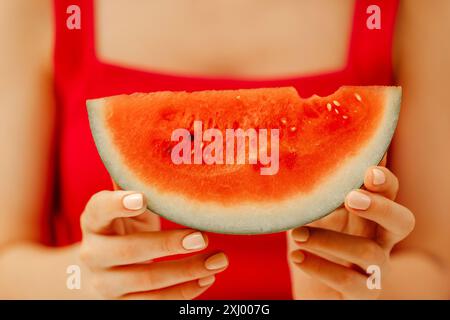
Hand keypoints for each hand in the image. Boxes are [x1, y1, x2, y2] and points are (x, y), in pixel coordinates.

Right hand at [79, 190, 227, 298]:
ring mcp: (104, 284)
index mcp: (93, 221)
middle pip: (127, 251)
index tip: (142, 198)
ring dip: (187, 272)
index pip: (98, 209)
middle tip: (201, 237)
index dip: (117, 204)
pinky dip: (184, 292)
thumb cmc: (124, 229)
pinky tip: (207, 278)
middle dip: (166, 245)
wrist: (101, 271)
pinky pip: (154, 303)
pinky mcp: (120, 306)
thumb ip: (138, 185)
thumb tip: (162, 147)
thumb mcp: (127, 209)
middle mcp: (93, 253)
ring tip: (219, 260)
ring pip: (146, 281)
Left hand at [288, 162, 414, 298]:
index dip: (383, 180)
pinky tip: (296, 256)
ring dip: (330, 240)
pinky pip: (349, 283)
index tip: (368, 170)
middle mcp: (381, 241)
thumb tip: (302, 159)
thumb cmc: (312, 243)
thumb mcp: (312, 215)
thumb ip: (315, 194)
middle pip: (402, 221)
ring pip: (369, 252)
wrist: (310, 292)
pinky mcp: (362, 295)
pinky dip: (320, 267)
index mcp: (370, 215)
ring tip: (297, 234)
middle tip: (352, 198)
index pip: (388, 192)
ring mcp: (375, 271)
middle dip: (381, 207)